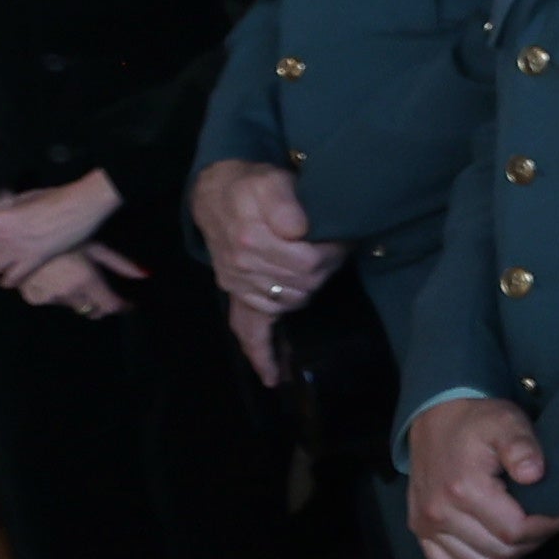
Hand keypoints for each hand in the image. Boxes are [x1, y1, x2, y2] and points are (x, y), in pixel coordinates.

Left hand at [0, 174, 119, 286]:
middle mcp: (0, 239)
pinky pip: (12, 279)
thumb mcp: (21, 198)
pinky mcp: (33, 263)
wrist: (79, 207)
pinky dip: (8, 280)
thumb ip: (5, 211)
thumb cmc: (52, 197)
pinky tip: (11, 277)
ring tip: (2, 261)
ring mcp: (16, 253)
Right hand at [17, 243, 144, 319]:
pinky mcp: (33, 298)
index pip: (111, 306)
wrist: (23, 231)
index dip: (122, 306)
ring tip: (73, 275)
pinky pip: (53, 302)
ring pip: (73, 306)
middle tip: (103, 290)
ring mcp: (49, 298)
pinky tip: (56, 277)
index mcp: (86, 280)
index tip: (128, 304)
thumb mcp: (95, 246)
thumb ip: (120, 263)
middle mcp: (68, 293)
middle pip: (92, 309)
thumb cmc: (65, 233)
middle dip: (100, 302)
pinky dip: (58, 295)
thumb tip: (146, 274)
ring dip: (78, 297)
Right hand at [188, 160, 344, 375]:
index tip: (341, 241)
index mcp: (253, 239)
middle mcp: (243, 265)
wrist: (217, 195)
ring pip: (288, 302)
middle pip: (303, 284)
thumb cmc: (250, 185)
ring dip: (308, 291)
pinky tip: (273, 377)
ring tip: (318, 273)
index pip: (310, 262)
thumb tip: (297, 229)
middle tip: (334, 252)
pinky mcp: (236, 295)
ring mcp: (238, 284)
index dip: (332, 252)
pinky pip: (247, 331)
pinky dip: (262, 354)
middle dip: (325, 270)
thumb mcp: (270, 180)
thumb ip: (283, 200)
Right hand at [402, 398, 558, 558]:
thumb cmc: (477, 420)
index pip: (515, 531)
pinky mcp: (423, 534)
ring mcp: (428, 529)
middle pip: (496, 554)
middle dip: (527, 548)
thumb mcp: (505, 422)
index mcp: (464, 491)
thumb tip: (536, 472)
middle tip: (549, 532)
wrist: (436, 417)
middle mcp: (441, 516)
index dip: (545, 528)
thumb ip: (522, 445)